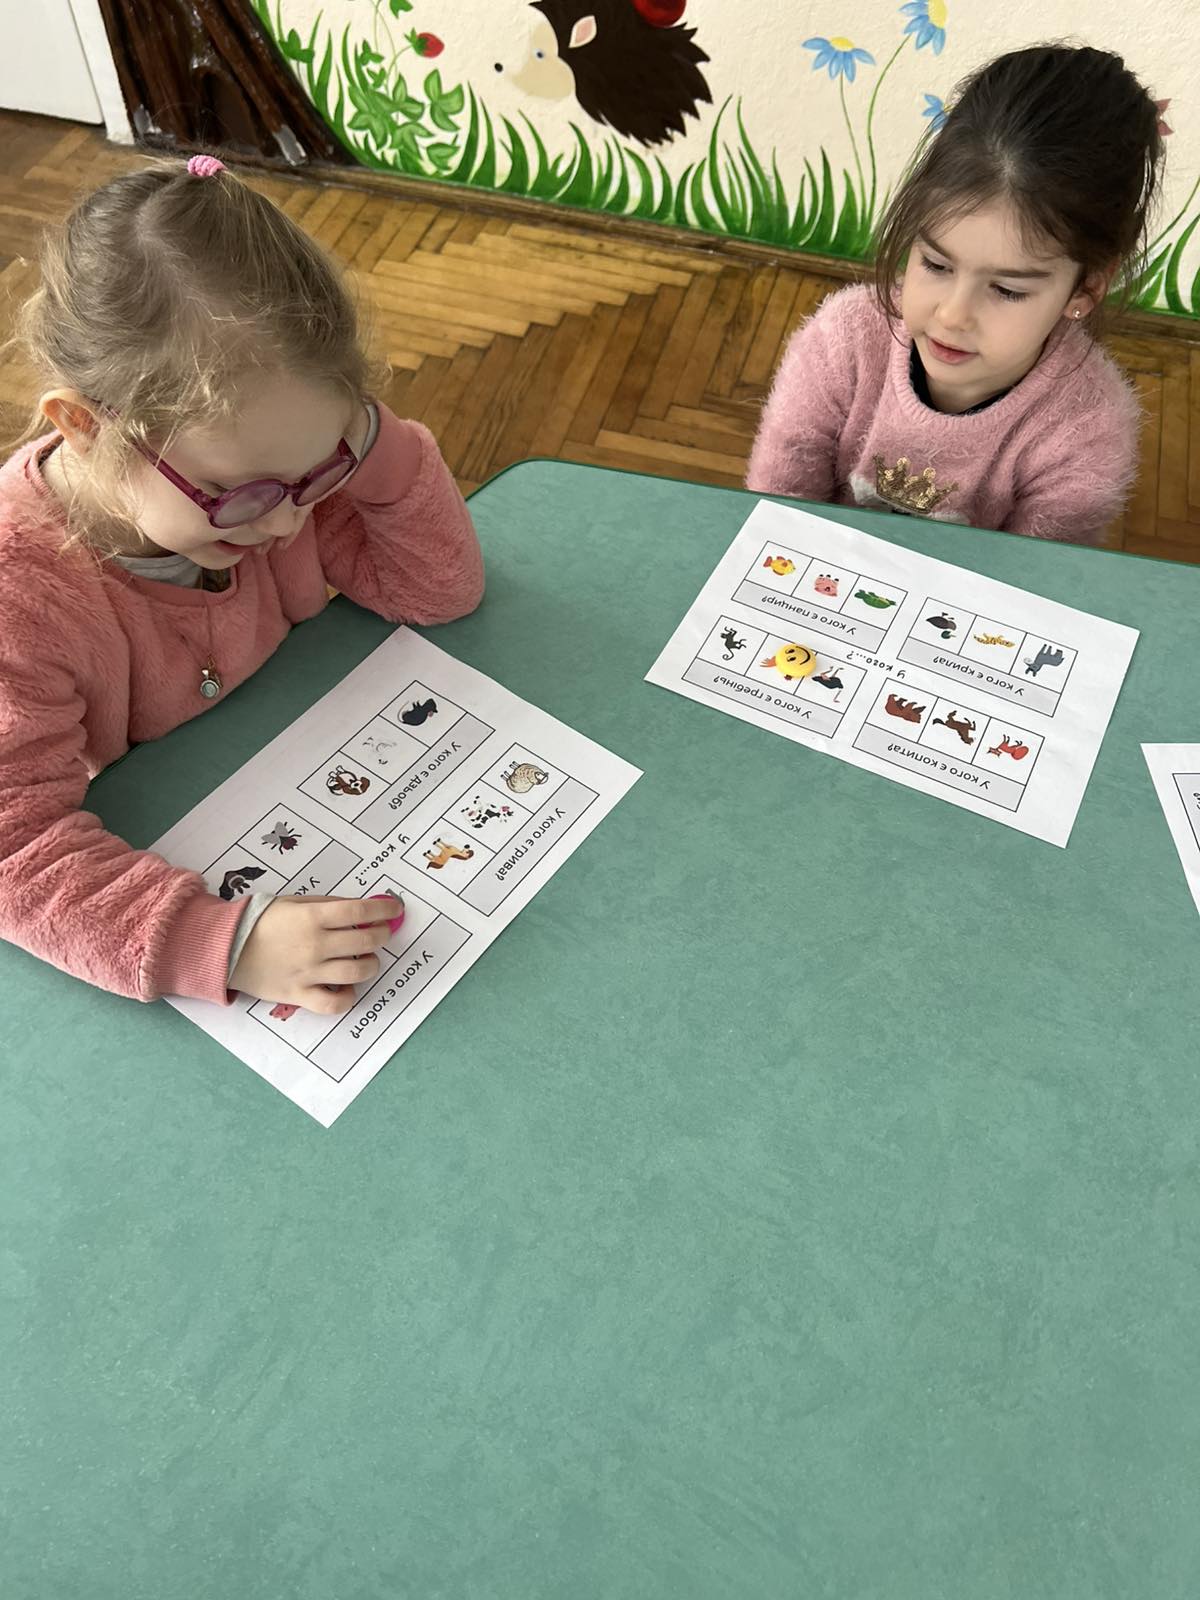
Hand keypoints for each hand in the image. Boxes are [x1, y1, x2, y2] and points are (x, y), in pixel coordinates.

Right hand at [230, 894, 403, 1014]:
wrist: (225, 947)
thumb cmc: (261, 921)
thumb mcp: (294, 901)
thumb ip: (327, 905)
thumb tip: (360, 910)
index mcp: (313, 917)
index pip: (361, 913)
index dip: (384, 910)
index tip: (394, 909)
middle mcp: (315, 945)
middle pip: (366, 942)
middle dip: (382, 935)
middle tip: (381, 933)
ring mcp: (308, 973)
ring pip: (358, 973)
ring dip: (371, 964)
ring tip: (366, 959)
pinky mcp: (299, 995)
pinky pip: (334, 1004)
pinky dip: (347, 997)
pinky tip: (346, 987)